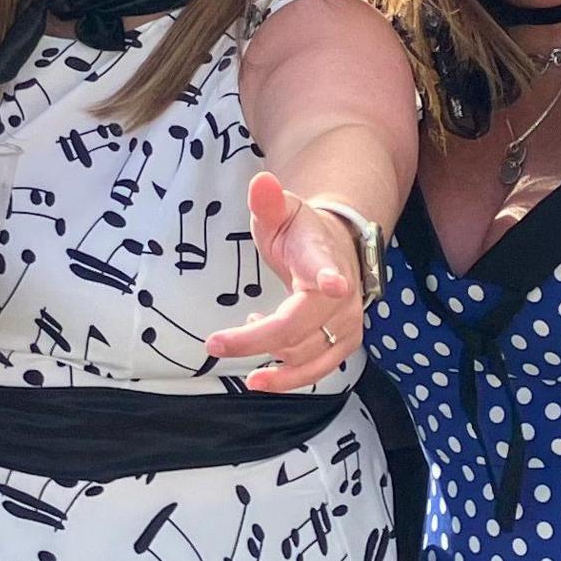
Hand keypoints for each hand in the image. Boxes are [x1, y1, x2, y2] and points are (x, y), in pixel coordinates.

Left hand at [203, 171, 365, 391]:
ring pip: (305, 356)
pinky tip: (262, 371)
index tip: (333, 285)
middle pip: (298, 326)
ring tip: (234, 343)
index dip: (330, 277)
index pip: (329, 268)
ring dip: (266, 358)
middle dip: (255, 339)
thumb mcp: (282, 212)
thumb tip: (260, 181)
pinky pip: (316, 372)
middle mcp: (341, 297)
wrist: (338, 248)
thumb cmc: (302, 233)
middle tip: (214, 343)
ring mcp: (345, 324)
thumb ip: (268, 202)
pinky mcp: (343, 345)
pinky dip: (286, 378)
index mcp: (323, 258)